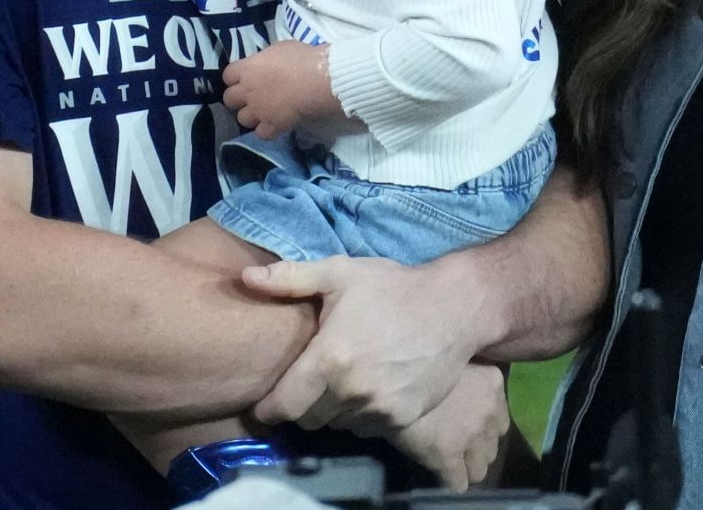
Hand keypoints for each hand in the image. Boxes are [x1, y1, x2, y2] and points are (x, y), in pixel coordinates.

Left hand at [222, 42, 341, 139]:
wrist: (317, 80)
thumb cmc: (301, 59)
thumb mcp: (279, 49)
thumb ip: (265, 60)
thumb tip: (265, 65)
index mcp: (247, 69)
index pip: (228, 75)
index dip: (235, 78)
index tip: (246, 77)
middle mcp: (247, 91)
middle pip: (229, 99)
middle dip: (239, 98)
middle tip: (253, 96)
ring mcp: (257, 111)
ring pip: (242, 119)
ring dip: (251, 116)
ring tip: (264, 112)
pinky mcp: (271, 126)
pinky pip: (261, 133)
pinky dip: (267, 130)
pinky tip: (276, 124)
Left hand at [241, 255, 481, 431]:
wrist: (455, 308)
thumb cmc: (394, 287)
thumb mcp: (340, 273)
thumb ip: (290, 278)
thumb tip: (246, 277)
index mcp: (329, 358)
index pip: (283, 406)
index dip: (270, 407)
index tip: (268, 402)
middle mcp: (351, 391)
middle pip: (309, 418)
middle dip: (303, 404)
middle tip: (310, 381)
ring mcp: (379, 409)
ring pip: (339, 424)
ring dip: (334, 409)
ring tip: (343, 381)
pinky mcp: (403, 418)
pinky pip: (368, 428)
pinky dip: (362, 414)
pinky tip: (370, 386)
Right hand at [385, 364, 510, 490]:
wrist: (388, 375)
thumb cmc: (415, 358)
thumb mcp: (448, 358)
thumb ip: (462, 373)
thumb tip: (458, 387)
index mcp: (491, 381)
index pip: (500, 419)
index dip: (481, 426)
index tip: (463, 423)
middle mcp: (489, 410)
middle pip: (493, 445)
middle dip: (476, 447)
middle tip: (454, 441)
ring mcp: (471, 436)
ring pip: (480, 469)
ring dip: (465, 465)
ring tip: (447, 458)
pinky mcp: (449, 456)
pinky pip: (458, 484)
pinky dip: (448, 481)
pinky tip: (437, 472)